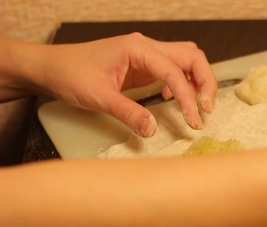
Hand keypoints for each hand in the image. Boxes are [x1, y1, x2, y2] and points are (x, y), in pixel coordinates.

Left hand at [33, 33, 217, 136]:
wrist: (51, 68)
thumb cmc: (70, 75)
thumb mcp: (98, 97)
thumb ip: (128, 113)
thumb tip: (153, 130)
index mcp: (137, 48)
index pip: (174, 71)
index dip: (188, 96)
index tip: (193, 119)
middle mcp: (146, 47)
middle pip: (191, 56)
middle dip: (206, 81)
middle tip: (207, 109)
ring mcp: (146, 54)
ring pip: (186, 59)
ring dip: (198, 80)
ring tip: (200, 105)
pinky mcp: (144, 65)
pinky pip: (174, 69)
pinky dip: (183, 83)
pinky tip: (174, 101)